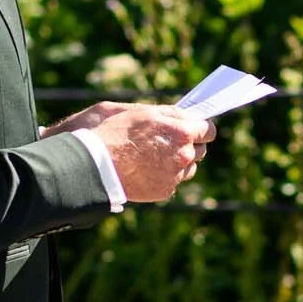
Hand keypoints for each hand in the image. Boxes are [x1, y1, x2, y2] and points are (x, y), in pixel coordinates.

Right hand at [85, 104, 216, 201]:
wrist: (94, 164)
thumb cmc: (113, 132)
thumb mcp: (141, 111)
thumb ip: (169, 113)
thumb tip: (186, 115)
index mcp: (182, 132)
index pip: (209, 130)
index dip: (201, 128)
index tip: (195, 128)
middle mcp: (184, 155)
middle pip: (200, 150)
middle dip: (189, 145)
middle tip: (169, 141)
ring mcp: (175, 175)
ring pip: (188, 168)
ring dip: (178, 162)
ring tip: (154, 156)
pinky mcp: (165, 190)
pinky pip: (173, 181)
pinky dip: (164, 176)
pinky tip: (146, 169)